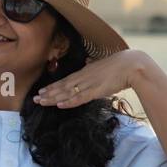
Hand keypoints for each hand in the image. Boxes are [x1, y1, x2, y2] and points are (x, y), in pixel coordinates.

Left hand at [32, 50, 149, 108]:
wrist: (132, 65)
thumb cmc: (120, 65)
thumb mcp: (103, 64)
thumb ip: (94, 65)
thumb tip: (89, 62)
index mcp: (85, 71)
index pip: (65, 81)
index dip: (52, 86)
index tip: (42, 90)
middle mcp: (83, 77)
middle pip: (62, 86)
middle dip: (48, 93)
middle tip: (35, 98)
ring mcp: (89, 84)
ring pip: (67, 93)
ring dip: (53, 98)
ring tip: (41, 102)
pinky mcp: (96, 91)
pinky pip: (79, 98)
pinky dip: (69, 102)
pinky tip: (59, 105)